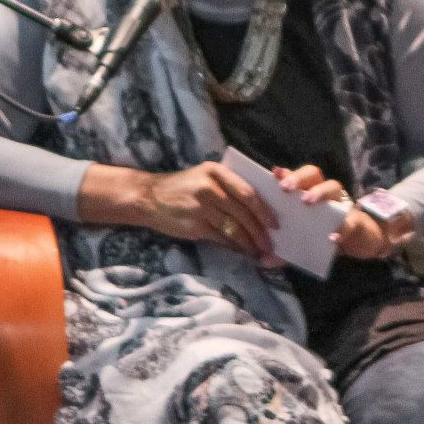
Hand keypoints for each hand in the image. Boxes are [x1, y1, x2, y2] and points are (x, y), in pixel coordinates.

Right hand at [83, 161, 277, 262]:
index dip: (264, 210)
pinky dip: (234, 246)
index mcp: (217, 172)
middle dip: (260, 231)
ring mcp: (202, 207)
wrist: (147, 197)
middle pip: (244, 213)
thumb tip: (259, 209)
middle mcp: (211, 188)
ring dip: (249, 242)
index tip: (275, 223)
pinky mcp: (194, 226)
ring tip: (259, 251)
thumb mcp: (205, 177)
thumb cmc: (183, 188)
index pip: (248, 193)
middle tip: (270, 244)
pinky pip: (221, 238)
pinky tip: (242, 251)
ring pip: (234, 228)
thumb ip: (229, 187)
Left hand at [274, 166, 412, 259]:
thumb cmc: (328, 235)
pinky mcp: (356, 220)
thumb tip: (262, 260)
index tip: (275, 174)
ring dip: (320, 192)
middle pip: (314, 174)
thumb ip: (284, 252)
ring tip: (307, 201)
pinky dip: (341, 228)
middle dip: (299, 178)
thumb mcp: (303, 243)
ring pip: (334, 186)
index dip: (287, 173)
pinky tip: (332, 237)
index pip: (297, 178)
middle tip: (286, 188)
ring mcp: (342, 204)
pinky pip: (349, 220)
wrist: (362, 242)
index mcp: (310, 194)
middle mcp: (325, 193)